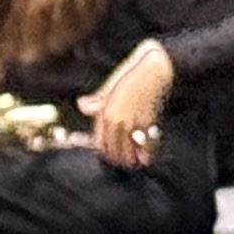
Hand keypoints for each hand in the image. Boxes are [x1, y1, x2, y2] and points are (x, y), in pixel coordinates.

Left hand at [78, 41, 174, 170]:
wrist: (152, 69)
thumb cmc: (129, 77)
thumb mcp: (108, 88)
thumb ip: (96, 101)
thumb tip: (81, 105)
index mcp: (104, 113)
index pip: (100, 142)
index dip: (105, 152)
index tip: (111, 157)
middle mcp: (116, 120)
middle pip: (114, 150)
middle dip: (118, 159)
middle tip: (123, 163)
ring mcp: (132, 122)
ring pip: (129, 151)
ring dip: (131, 159)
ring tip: (133, 164)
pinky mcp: (148, 122)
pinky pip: (146, 146)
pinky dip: (145, 154)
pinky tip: (146, 159)